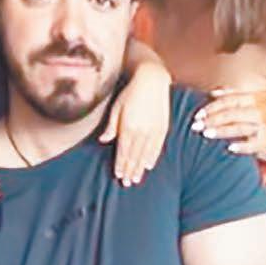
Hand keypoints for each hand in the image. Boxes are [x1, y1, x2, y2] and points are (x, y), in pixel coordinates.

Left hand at [100, 61, 170, 185]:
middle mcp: (141, 132)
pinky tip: (149, 166)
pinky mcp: (163, 128)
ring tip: (136, 179)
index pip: (123, 152)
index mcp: (128, 128)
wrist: (152, 81)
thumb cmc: (130, 92)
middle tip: (126, 183)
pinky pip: (157, 147)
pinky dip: (152, 158)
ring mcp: (153, 131)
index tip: (118, 175)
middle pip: (134, 156)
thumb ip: (111, 126)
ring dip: (140, 168)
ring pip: (145, 154)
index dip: (120, 165)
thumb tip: (103, 140)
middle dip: (129, 170)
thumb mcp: (116, 107)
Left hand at [191, 89, 265, 161]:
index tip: (200, 111)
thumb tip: (214, 92)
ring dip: (223, 131)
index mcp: (256, 103)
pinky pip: (254, 145)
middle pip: (232, 114)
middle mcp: (259, 114)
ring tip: (207, 133)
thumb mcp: (259, 106)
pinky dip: (243, 146)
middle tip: (197, 124)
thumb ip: (237, 99)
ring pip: (240, 128)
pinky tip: (230, 148)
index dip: (215, 105)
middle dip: (213, 118)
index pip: (233, 101)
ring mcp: (263, 129)